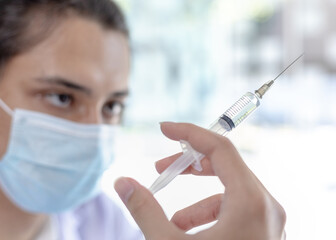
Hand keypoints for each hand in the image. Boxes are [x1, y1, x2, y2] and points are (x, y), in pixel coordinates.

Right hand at [114, 122, 285, 239]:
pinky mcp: (265, 232)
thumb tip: (121, 182)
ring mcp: (269, 220)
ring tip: (172, 220)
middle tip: (162, 167)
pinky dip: (210, 213)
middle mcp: (266, 205)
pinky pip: (236, 209)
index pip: (219, 147)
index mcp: (250, 201)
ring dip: (197, 198)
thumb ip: (145, 210)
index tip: (164, 128)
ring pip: (230, 190)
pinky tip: (189, 231)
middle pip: (225, 165)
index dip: (189, 133)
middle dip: (189, 165)